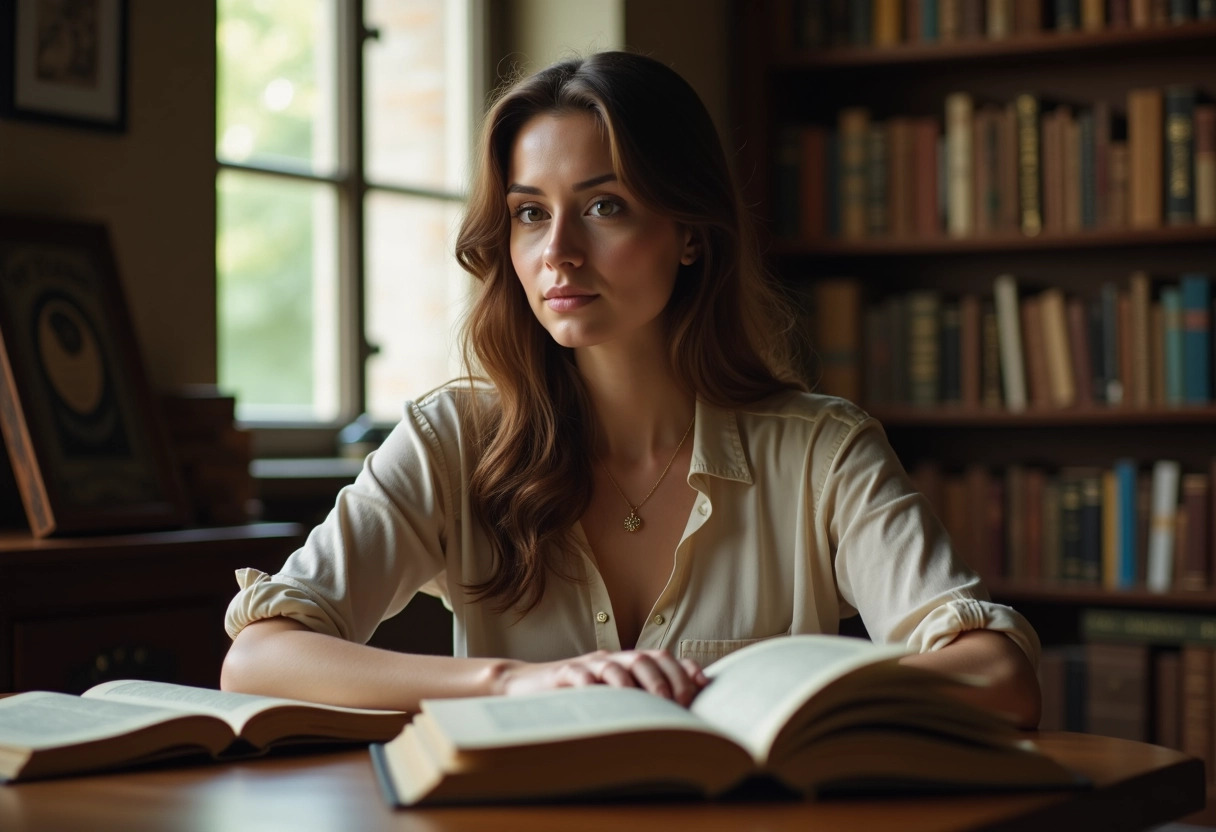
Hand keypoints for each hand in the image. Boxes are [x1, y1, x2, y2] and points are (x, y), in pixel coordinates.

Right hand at [495, 650, 708, 706]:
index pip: (662, 659)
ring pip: (615, 665)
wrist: (527, 685)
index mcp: (627, 664)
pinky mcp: (562, 675)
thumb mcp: (613, 698)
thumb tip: (682, 712)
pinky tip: (601, 696)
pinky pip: (578, 675)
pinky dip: (591, 684)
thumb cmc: (578, 697)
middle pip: (644, 659)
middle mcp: (611, 660)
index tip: (701, 687)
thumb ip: (641, 698)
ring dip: (634, 683)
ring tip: (649, 702)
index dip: (683, 670)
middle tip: (677, 704)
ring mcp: (587, 665)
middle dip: (665, 680)